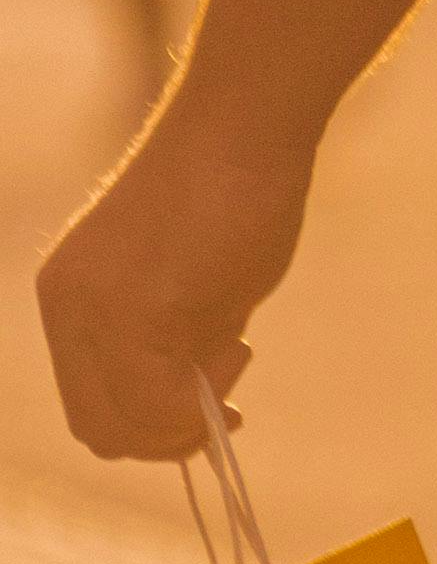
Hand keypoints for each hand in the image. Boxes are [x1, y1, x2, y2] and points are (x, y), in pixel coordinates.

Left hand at [38, 95, 315, 468]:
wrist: (243, 126)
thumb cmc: (232, 190)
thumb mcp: (189, 285)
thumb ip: (177, 343)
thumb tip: (196, 404)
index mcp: (67, 298)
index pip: (90, 405)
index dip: (152, 426)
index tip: (215, 404)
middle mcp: (65, 309)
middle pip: (100, 430)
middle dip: (171, 437)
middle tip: (229, 402)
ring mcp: (95, 315)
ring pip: (127, 429)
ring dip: (191, 417)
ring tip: (237, 343)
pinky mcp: (136, 315)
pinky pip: (164, 404)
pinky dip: (204, 400)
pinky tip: (239, 337)